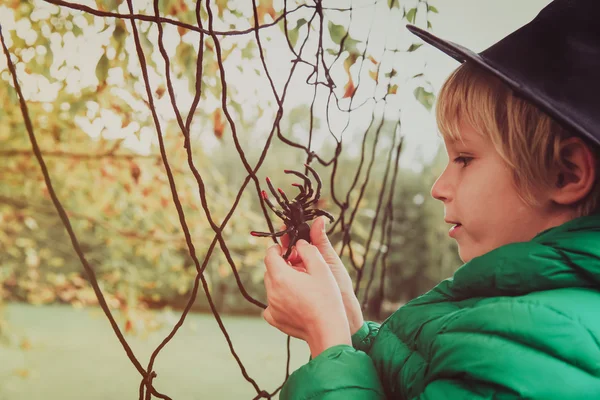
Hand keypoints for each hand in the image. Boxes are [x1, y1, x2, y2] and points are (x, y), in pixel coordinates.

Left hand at [263, 240, 350, 357]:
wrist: (328, 331)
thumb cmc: (327, 299)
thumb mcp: (322, 268)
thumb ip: (308, 250)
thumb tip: (300, 243)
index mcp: (280, 277)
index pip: (270, 255)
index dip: (278, 249)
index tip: (288, 250)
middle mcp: (272, 292)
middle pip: (270, 270)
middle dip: (282, 266)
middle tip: (299, 268)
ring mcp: (272, 307)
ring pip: (272, 287)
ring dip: (282, 282)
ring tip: (301, 286)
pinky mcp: (275, 320)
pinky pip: (272, 304)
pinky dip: (280, 300)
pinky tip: (294, 301)